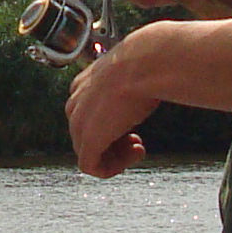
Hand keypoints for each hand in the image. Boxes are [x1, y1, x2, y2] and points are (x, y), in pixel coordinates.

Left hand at [67, 24, 169, 178]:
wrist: (148, 64)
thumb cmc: (147, 64)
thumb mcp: (133, 75)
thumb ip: (131, 84)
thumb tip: (155, 82)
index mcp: (83, 86)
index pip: (87, 116)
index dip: (111, 126)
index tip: (133, 124)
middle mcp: (76, 105)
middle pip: (86, 136)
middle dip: (112, 142)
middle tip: (137, 140)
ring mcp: (79, 124)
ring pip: (89, 154)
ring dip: (115, 156)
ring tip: (138, 147)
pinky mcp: (88, 142)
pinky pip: (91, 167)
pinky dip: (112, 168)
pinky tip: (135, 154)